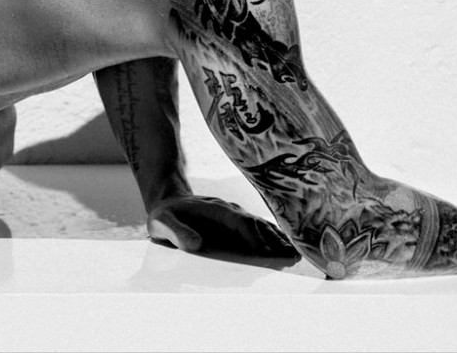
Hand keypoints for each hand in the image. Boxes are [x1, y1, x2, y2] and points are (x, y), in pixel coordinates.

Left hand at [146, 194, 297, 257]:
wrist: (167, 200)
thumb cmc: (164, 215)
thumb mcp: (162, 223)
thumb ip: (177, 232)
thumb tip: (196, 244)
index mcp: (214, 210)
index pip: (239, 222)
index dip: (253, 237)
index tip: (266, 252)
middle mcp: (228, 210)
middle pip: (256, 223)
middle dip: (273, 240)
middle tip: (290, 256)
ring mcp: (234, 214)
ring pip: (260, 225)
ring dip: (277, 239)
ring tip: (293, 254)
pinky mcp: (235, 221)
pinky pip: (257, 228)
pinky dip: (272, 237)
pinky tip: (284, 246)